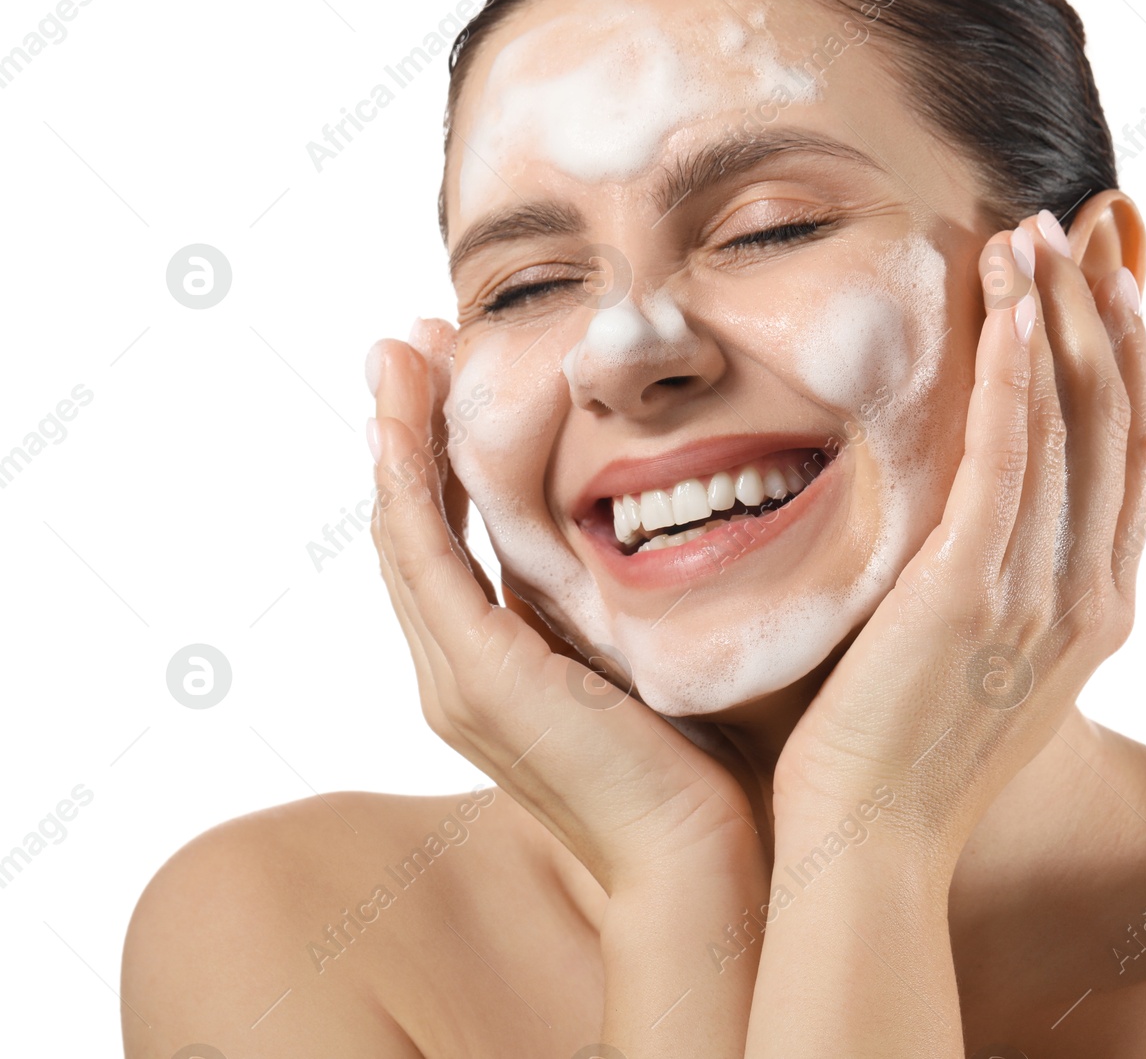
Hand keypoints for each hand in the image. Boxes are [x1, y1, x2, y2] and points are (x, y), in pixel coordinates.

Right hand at [366, 323, 760, 891]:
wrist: (696, 857)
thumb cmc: (693, 762)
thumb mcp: (643, 654)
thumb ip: (618, 598)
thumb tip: (653, 522)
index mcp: (493, 665)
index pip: (446, 542)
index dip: (437, 457)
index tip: (448, 375)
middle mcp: (456, 669)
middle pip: (409, 527)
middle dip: (404, 429)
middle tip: (406, 343)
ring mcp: (457, 677)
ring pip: (402, 534)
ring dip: (394, 438)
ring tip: (397, 353)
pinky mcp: (480, 679)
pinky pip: (423, 563)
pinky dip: (405, 489)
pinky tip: (401, 424)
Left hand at [771, 212, 1145, 868]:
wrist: (870, 845)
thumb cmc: (904, 755)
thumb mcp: (984, 664)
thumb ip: (1005, 585)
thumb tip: (991, 521)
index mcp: (1098, 610)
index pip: (1132, 456)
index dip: (1131, 359)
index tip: (1110, 280)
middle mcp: (1091, 596)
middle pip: (1120, 421)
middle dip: (1107, 312)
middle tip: (1087, 225)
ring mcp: (1041, 596)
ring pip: (1073, 424)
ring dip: (1057, 316)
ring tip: (1035, 233)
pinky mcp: (971, 594)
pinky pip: (1008, 459)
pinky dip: (1016, 372)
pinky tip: (1007, 302)